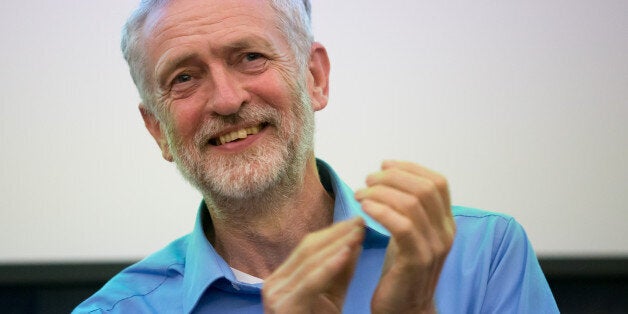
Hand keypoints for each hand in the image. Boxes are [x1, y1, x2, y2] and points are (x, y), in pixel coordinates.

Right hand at [262, 217, 364, 313]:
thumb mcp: (333, 294)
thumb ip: (342, 268)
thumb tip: (355, 237)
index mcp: (281, 279)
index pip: (307, 247)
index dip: (333, 232)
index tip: (357, 220)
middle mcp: (273, 284)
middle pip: (307, 250)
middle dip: (336, 234)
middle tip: (360, 220)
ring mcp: (275, 296)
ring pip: (309, 262)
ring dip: (337, 245)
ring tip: (358, 232)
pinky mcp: (284, 307)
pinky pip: (309, 283)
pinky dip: (329, 267)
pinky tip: (346, 253)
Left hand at [355, 160, 455, 313]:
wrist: (405, 309)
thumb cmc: (401, 270)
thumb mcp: (410, 234)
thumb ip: (408, 209)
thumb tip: (389, 176)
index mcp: (446, 223)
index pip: (438, 182)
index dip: (411, 168)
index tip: (385, 164)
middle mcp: (446, 232)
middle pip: (424, 188)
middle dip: (392, 177)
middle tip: (368, 180)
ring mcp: (434, 247)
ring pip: (412, 204)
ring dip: (381, 192)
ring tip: (360, 194)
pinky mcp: (417, 261)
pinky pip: (402, 227)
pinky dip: (381, 211)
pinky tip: (365, 208)